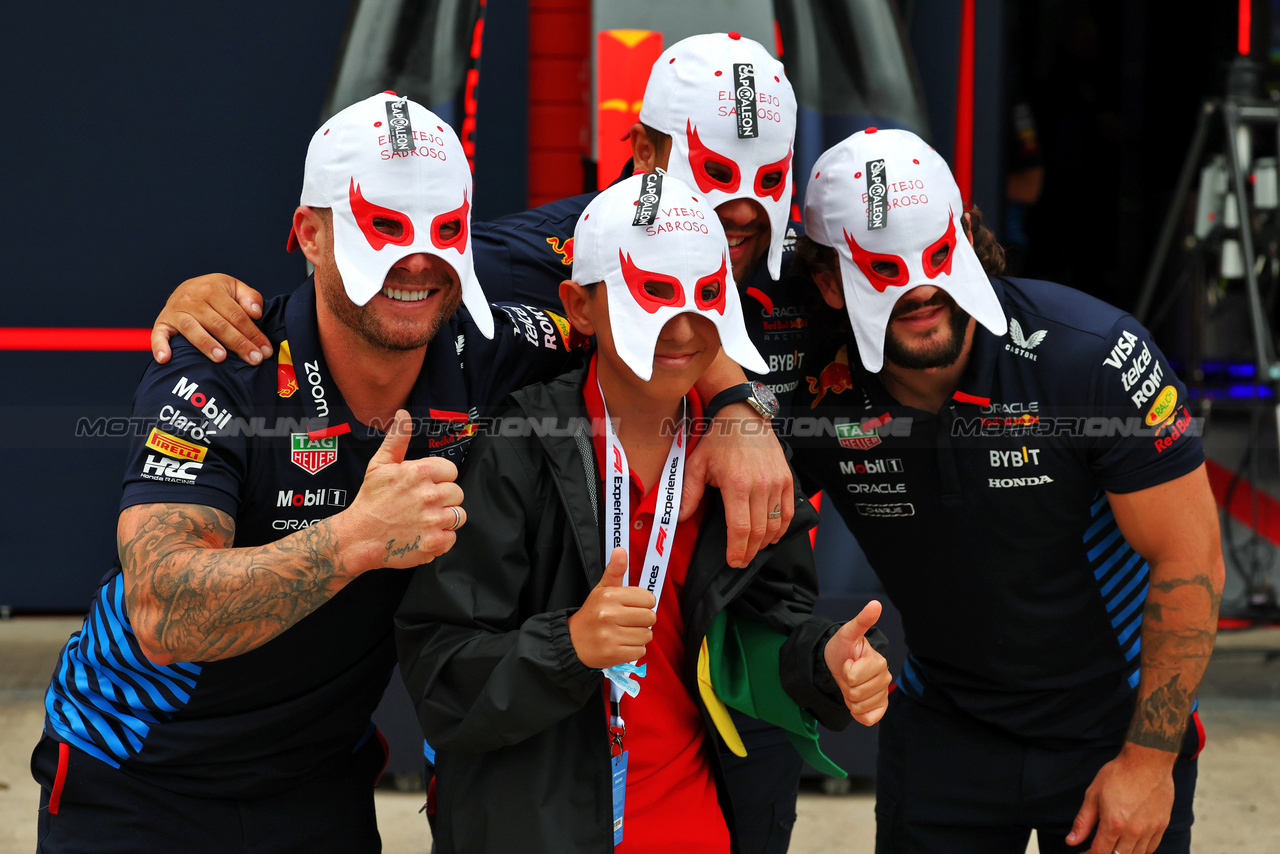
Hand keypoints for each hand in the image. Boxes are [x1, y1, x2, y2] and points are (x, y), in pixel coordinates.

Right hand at [152, 274, 271, 364]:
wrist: (184, 287)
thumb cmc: (213, 292)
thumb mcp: (234, 287)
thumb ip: (249, 297)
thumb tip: (256, 313)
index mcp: (212, 290)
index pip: (237, 315)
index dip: (253, 333)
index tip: (265, 350)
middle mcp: (193, 299)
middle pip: (219, 324)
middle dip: (239, 343)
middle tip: (253, 359)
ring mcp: (176, 311)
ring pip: (193, 329)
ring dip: (206, 344)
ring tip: (221, 358)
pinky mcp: (162, 322)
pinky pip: (158, 335)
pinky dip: (160, 347)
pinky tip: (166, 359)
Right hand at [337, 410, 464, 570]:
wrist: (358, 538)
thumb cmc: (369, 501)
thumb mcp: (379, 465)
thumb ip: (396, 439)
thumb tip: (404, 414)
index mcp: (420, 473)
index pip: (451, 471)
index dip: (440, 478)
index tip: (427, 486)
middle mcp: (429, 495)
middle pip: (457, 493)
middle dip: (443, 498)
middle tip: (424, 504)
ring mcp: (433, 520)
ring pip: (458, 515)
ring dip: (445, 518)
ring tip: (425, 519)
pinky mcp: (434, 542)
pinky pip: (452, 538)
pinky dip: (441, 538)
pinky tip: (424, 534)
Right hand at [568, 548, 656, 668]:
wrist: (572, 641)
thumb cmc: (592, 614)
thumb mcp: (601, 590)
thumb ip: (615, 571)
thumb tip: (620, 550)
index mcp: (609, 596)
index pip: (648, 599)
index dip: (644, 603)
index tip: (633, 607)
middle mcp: (609, 615)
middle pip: (650, 618)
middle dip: (643, 620)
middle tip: (629, 621)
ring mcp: (611, 636)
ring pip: (647, 636)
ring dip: (639, 636)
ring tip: (624, 633)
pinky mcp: (613, 654)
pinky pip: (640, 651)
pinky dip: (634, 650)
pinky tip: (622, 644)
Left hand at [681, 402, 792, 567]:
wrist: (743, 416)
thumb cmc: (719, 439)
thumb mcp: (697, 464)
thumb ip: (689, 494)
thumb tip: (678, 519)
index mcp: (736, 484)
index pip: (740, 528)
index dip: (738, 550)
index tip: (733, 561)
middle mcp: (760, 485)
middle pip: (759, 531)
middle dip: (750, 552)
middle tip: (741, 561)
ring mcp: (777, 482)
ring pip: (776, 525)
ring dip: (765, 543)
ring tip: (753, 550)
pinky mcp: (787, 479)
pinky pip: (788, 512)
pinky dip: (782, 528)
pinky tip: (772, 536)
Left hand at [823, 600, 890, 724]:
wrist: (838, 664)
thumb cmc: (843, 649)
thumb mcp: (847, 633)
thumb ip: (861, 621)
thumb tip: (875, 603)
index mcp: (879, 662)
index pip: (853, 677)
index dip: (845, 671)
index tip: (848, 662)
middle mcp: (885, 678)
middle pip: (856, 694)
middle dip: (846, 685)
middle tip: (848, 675)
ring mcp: (883, 694)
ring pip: (860, 707)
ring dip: (849, 699)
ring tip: (851, 685)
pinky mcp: (880, 708)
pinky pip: (868, 719)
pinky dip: (858, 713)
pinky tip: (857, 701)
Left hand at [1066, 743, 1176, 853]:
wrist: (1147, 762)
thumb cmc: (1118, 774)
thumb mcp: (1093, 795)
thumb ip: (1083, 822)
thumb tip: (1071, 841)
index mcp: (1114, 824)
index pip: (1100, 852)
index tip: (1084, 853)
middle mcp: (1133, 831)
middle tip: (1096, 848)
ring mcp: (1150, 830)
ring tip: (1112, 846)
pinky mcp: (1162, 826)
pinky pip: (1150, 848)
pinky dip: (1139, 851)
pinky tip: (1130, 845)